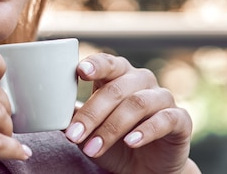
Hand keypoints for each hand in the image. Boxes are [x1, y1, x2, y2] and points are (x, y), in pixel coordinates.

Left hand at [64, 53, 198, 173]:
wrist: (147, 169)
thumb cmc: (114, 143)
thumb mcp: (89, 129)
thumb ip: (73, 115)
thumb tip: (45, 108)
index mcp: (118, 75)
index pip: (107, 62)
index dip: (95, 64)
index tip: (79, 71)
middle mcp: (141, 80)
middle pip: (116, 89)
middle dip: (91, 114)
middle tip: (73, 136)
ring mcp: (162, 98)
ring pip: (137, 104)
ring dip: (111, 128)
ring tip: (92, 149)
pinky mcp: (180, 119)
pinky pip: (165, 119)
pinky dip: (146, 130)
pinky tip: (131, 142)